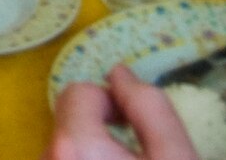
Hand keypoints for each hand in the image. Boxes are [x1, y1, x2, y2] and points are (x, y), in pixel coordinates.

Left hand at [44, 65, 199, 159]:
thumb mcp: (176, 157)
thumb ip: (149, 106)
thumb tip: (120, 74)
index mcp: (74, 145)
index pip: (80, 92)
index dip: (112, 102)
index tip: (134, 127)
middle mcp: (49, 156)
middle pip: (68, 117)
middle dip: (99, 125)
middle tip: (135, 154)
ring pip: (65, 143)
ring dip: (90, 150)